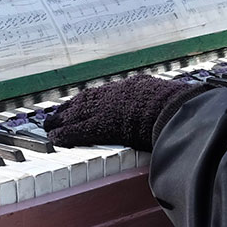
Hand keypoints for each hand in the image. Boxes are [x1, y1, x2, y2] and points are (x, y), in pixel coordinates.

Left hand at [43, 75, 208, 150]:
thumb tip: (174, 104)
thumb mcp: (169, 98)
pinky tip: (55, 138)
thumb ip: (162, 101)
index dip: (87, 99)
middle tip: (53, 114)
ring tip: (48, 126)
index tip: (76, 103)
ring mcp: (106, 109)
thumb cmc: (179, 108)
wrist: (173, 110)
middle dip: (67, 108)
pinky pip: (76, 130)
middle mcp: (114, 95)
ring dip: (60, 120)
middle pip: (84, 101)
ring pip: (75, 114)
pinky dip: (64, 134)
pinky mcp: (99, 126)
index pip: (104, 93)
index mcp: (132, 87)